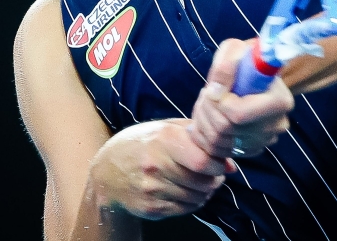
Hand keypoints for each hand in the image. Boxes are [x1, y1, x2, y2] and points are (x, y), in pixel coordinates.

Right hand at [87, 118, 228, 220]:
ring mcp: (152, 189)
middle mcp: (156, 165)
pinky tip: (188, 191)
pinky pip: (185, 209)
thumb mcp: (165, 127)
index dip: (218, 164)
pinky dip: (193, 202)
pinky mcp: (150, 208)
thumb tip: (230, 163)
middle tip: (215, 174)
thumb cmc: (141, 144)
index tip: (220, 162)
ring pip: (196, 197)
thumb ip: (199, 138)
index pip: (202, 160)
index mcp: (163, 139)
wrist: (106, 173)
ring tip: (201, 182)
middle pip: (202, 181)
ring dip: (206, 191)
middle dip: (215, 179)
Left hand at [188, 39, 294, 157]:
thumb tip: (216, 90)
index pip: (238, 114)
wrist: (254, 75)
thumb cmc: (245, 61)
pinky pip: (217, 152)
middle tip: (205, 94)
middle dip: (207, 110)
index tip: (213, 87)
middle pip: (225, 129)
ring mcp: (263, 141)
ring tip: (204, 104)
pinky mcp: (249, 151)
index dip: (218, 102)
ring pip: (218, 143)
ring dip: (202, 121)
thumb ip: (226, 63)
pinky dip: (203, 136)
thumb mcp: (237, 50)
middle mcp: (275, 126)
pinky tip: (203, 119)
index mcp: (279, 101)